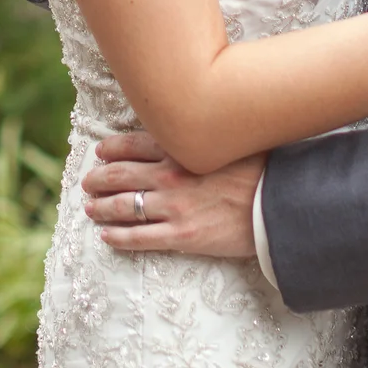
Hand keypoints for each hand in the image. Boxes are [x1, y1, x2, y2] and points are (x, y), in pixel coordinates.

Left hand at [78, 132, 262, 259]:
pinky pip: (140, 237)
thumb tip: (191, 130)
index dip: (110, 150)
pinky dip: (118, 237)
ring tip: (90, 209)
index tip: (100, 152)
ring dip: (101, 207)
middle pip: (120, 175)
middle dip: (98, 179)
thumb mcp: (228, 142)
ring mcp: (173, 206)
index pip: (132, 145)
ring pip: (124, 206)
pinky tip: (107, 237)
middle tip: (88, 182)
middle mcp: (169, 175)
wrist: (279, 205)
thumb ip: (202, 138)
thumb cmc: (261, 170)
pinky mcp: (181, 235)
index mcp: (180, 149)